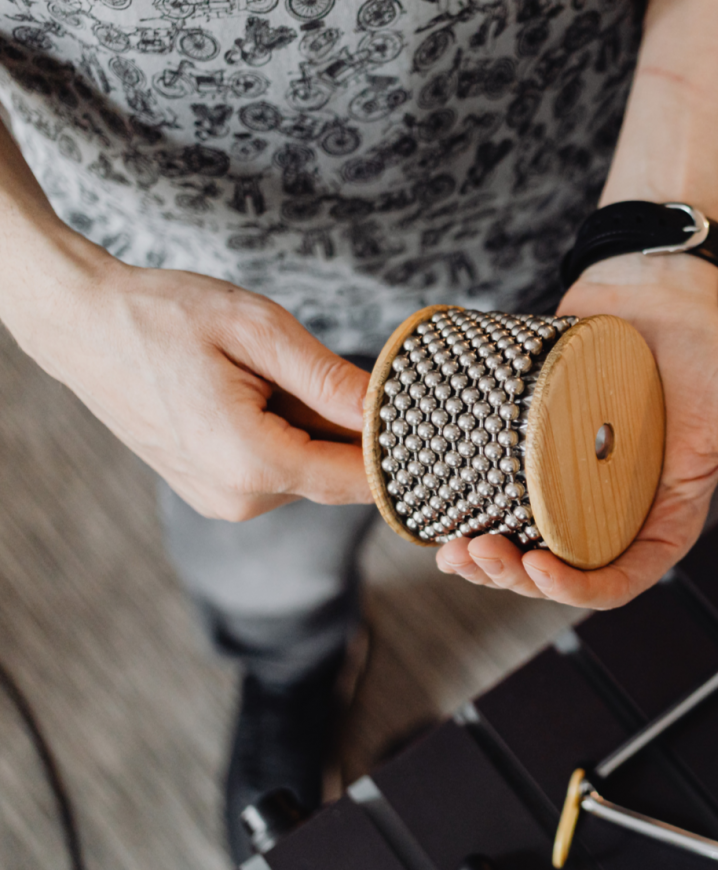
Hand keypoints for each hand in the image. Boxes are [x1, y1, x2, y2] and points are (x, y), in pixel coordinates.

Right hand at [3, 241, 370, 519]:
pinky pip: (280, 468)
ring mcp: (224, 500)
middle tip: (356, 374)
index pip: (360, 480)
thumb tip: (390, 411)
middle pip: (338, 476)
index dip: (402, 453)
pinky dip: (290, 433)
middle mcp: (239, 498)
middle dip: (357, 431)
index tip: (431, 421)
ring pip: (311, 471)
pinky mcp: (216, 491)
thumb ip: (329, 380)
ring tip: (282, 374)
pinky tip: (265, 392)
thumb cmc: (163, 316)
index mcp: (251, 463)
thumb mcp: (258, 331)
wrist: (82, 325)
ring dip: (319, 428)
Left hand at [436, 252, 717, 607]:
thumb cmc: (707, 352)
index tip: (542, 571)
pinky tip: (440, 512)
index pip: (618, 579)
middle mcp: (610, 512)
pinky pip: (497, 495)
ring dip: (484, 559)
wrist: (649, 289)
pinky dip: (469, 510)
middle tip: (476, 555)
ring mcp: (565, 485)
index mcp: (660, 520)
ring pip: (520, 542)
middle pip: (558, 571)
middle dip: (514, 577)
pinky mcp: (530, 453)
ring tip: (450, 550)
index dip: (578, 591)